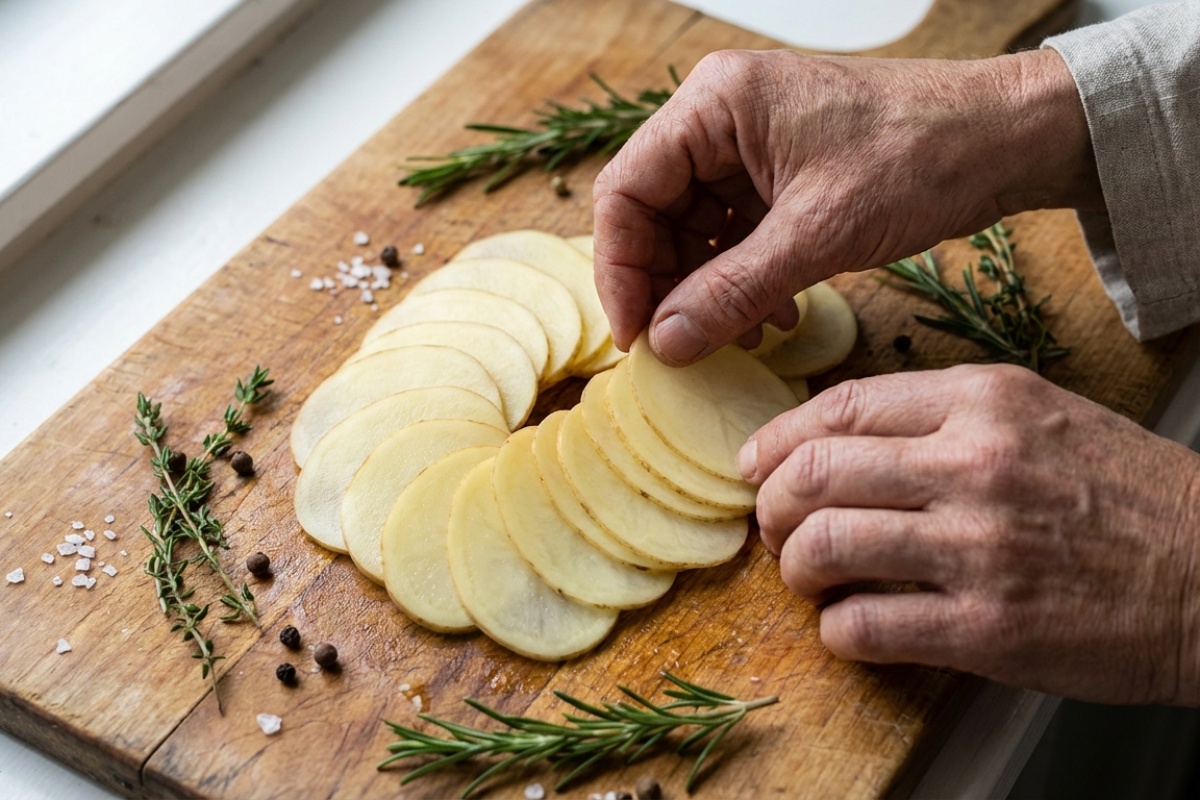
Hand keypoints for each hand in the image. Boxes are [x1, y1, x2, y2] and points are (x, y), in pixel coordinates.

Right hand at [593, 49, 1098, 364]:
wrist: (1005, 139)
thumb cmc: (921, 157)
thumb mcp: (817, 235)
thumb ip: (731, 291)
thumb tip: (665, 344)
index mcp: (716, 105)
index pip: (627, 190)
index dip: (621, 270)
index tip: (638, 336)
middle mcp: (721, 116)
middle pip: (653, 211)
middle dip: (666, 284)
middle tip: (681, 346)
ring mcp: (749, 142)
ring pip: (692, 227)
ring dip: (707, 288)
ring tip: (740, 335)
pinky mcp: (778, 169)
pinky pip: (734, 230)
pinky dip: (742, 276)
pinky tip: (772, 313)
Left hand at [738, 365, 1199, 704]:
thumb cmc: (1124, 495)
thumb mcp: (1040, 417)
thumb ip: (942, 418)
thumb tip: (835, 441)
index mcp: (985, 401)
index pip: (840, 407)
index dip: (778, 439)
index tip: (757, 466)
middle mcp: (976, 464)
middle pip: (815, 473)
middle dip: (774, 508)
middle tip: (777, 529)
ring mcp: (980, 547)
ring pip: (824, 547)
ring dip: (795, 569)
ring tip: (810, 579)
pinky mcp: (988, 629)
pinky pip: (864, 626)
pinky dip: (837, 631)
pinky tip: (851, 626)